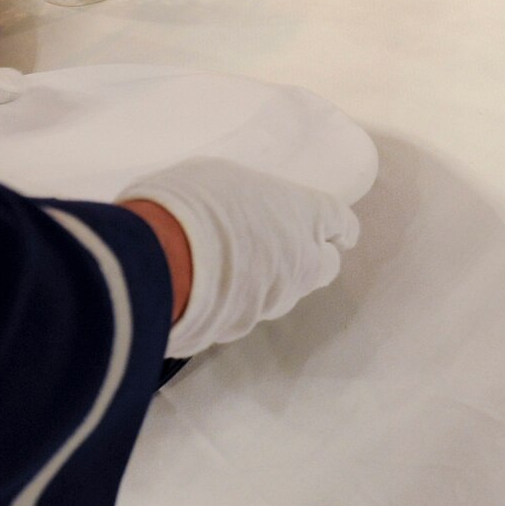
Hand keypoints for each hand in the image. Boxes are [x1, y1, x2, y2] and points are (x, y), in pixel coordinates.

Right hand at [119, 158, 358, 356]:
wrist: (163, 261)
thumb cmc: (195, 200)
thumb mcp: (223, 176)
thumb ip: (247, 198)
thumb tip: (241, 208)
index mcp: (305, 215)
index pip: (342, 223)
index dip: (338, 227)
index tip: (338, 232)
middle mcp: (301, 262)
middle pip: (324, 267)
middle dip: (311, 260)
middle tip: (283, 249)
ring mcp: (274, 301)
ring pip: (282, 294)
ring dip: (266, 282)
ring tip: (229, 267)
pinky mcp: (241, 329)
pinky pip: (244, 313)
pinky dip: (232, 303)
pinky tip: (204, 290)